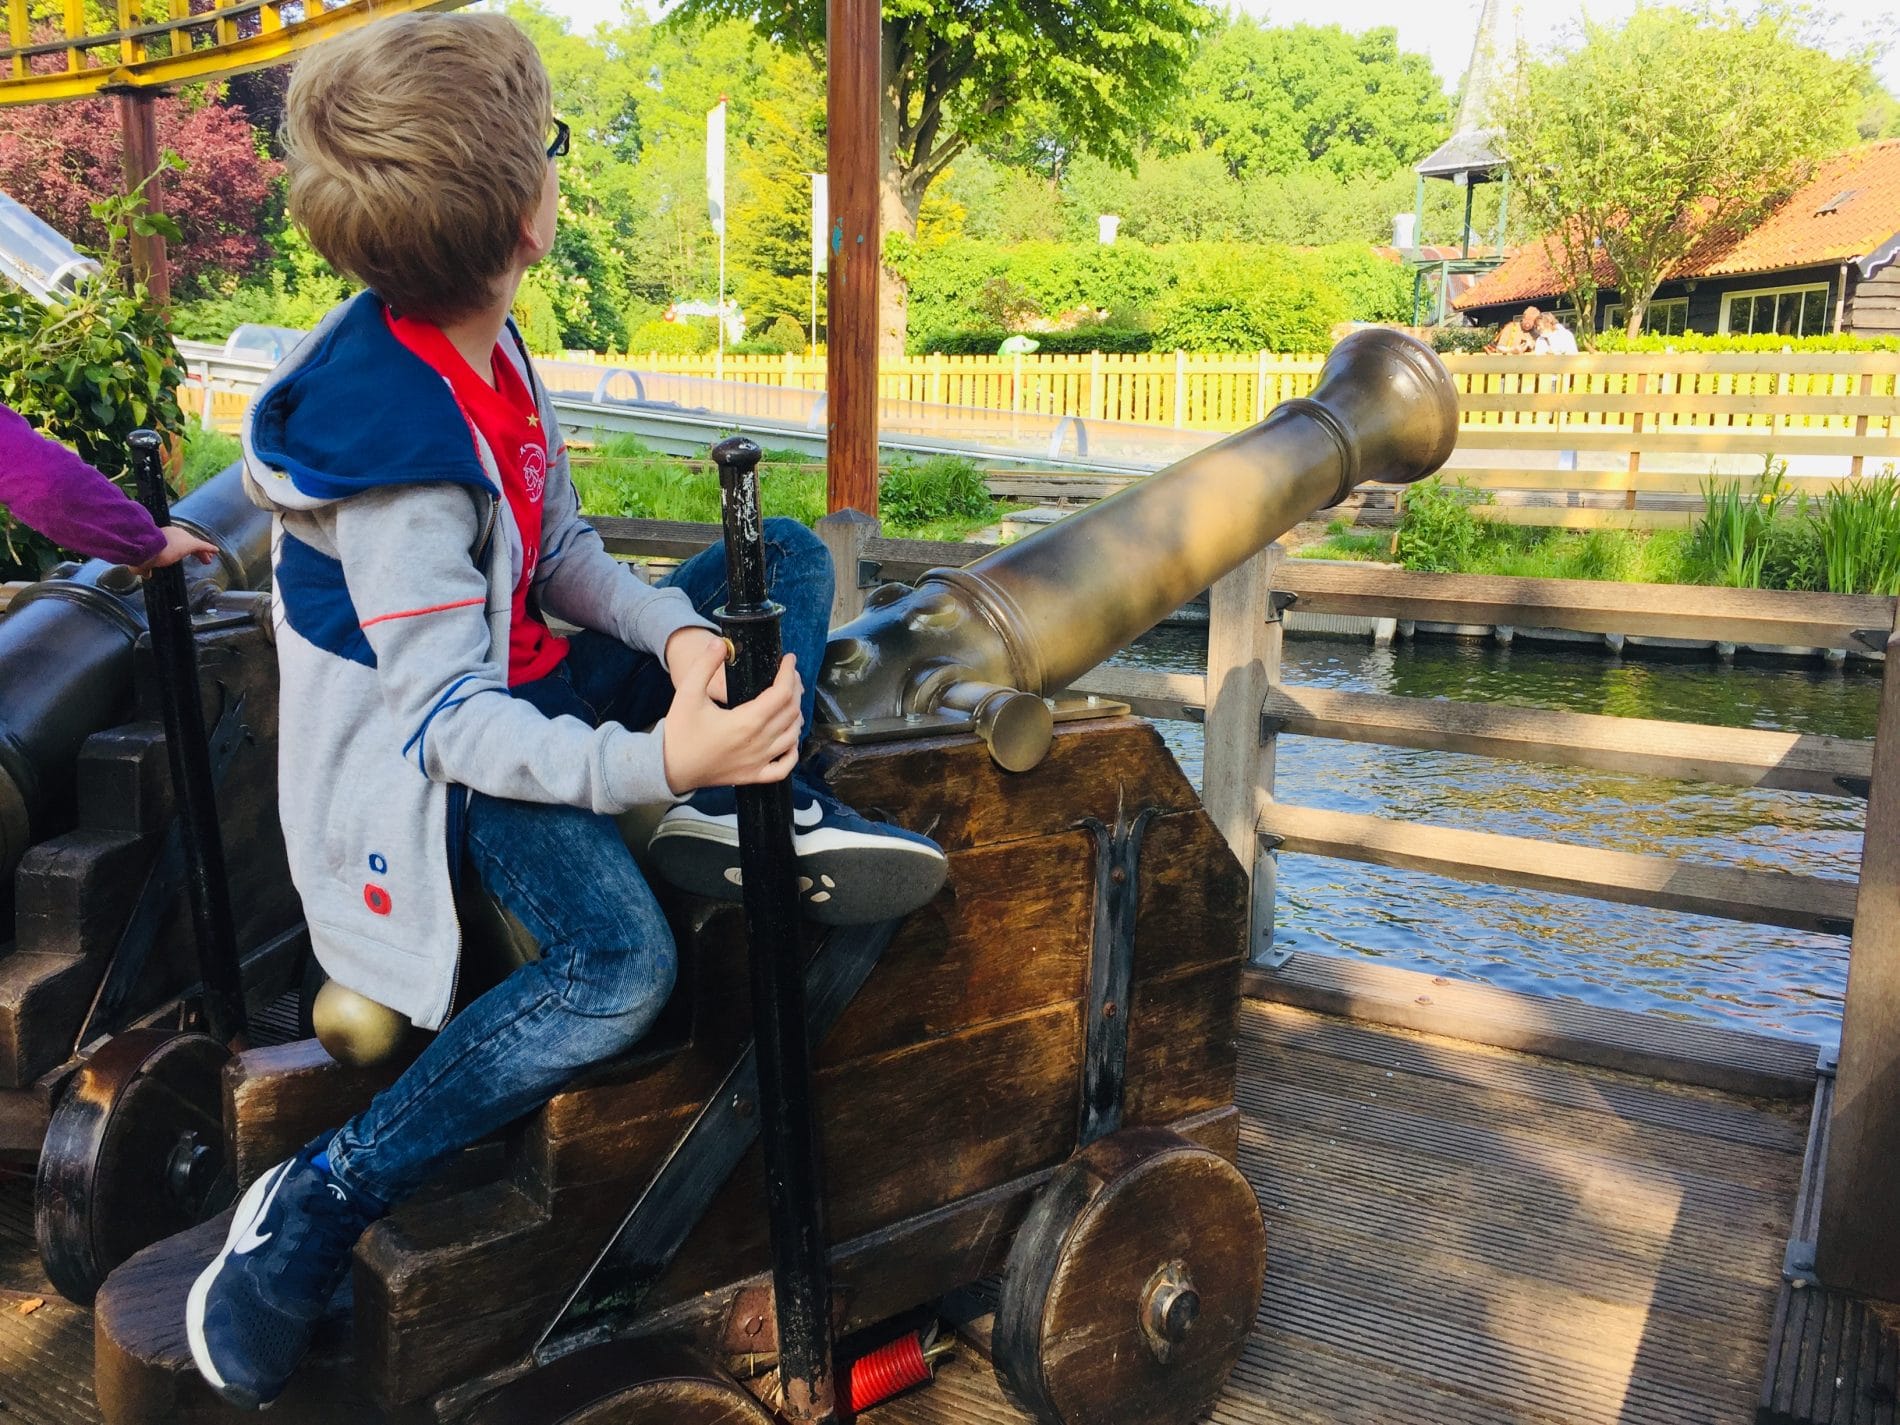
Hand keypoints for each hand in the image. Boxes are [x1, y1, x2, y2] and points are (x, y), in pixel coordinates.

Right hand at [133, 525, 217, 575]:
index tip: (179, 554)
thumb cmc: (138, 554)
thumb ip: (144, 568)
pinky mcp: (190, 543)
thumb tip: (145, 575)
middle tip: (201, 558)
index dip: (178, 550)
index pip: (173, 544)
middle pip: (186, 543)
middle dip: (194, 551)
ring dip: (203, 553)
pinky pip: (202, 545)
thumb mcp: (139, 561)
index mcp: (160, 538)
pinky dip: (208, 548)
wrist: (143, 546)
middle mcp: (172, 535)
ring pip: (196, 545)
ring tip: (209, 560)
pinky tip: (216, 551)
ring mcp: (182, 538)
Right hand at [661, 640, 801, 794]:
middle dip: (795, 689)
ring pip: (792, 736)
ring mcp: (758, 762)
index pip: (782, 693)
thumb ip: (705, 665)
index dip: (789, 673)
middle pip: (791, 712)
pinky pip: (784, 767)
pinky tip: (790, 740)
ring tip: (790, 699)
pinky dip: (793, 752)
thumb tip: (721, 643)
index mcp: (746, 722)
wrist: (669, 768)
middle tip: (790, 674)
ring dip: (796, 715)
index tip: (788, 659)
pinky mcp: (753, 776)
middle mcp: (758, 743)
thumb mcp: (687, 692)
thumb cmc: (679, 731)